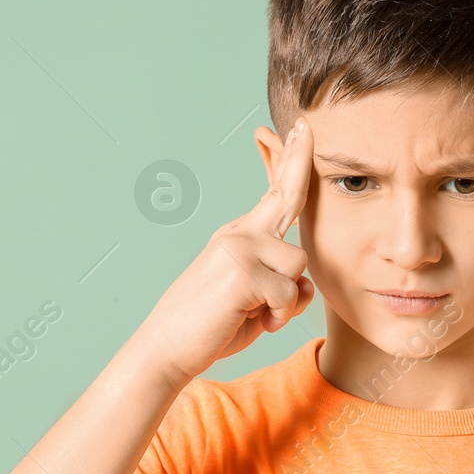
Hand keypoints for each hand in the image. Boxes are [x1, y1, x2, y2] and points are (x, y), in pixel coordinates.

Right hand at [136, 118, 315, 386]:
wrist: (166, 349)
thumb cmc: (211, 328)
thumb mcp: (253, 301)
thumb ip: (280, 285)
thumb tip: (304, 283)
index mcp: (238, 237)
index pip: (273, 194)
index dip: (288, 163)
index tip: (301, 130)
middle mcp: (238, 234)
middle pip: (287, 198)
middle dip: (299, 162)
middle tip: (307, 124)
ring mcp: (238, 248)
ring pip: (297, 262)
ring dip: (287, 298)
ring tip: (258, 314)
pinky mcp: (242, 271)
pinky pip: (288, 292)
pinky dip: (278, 315)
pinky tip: (252, 320)